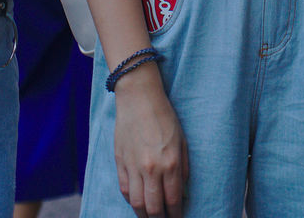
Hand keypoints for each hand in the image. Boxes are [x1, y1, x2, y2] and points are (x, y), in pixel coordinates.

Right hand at [113, 75, 188, 217]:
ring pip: (137, 204)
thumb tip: (182, 192)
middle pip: (154, 208)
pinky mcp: (120, 162)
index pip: (173, 201)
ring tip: (150, 216)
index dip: (176, 215)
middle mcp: (151, 169)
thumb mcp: (182, 140)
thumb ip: (183, 169)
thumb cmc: (164, 116)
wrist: (139, 97)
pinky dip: (131, 200)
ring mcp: (134, 166)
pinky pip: (124, 190)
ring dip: (144, 214)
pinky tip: (137, 201)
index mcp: (170, 163)